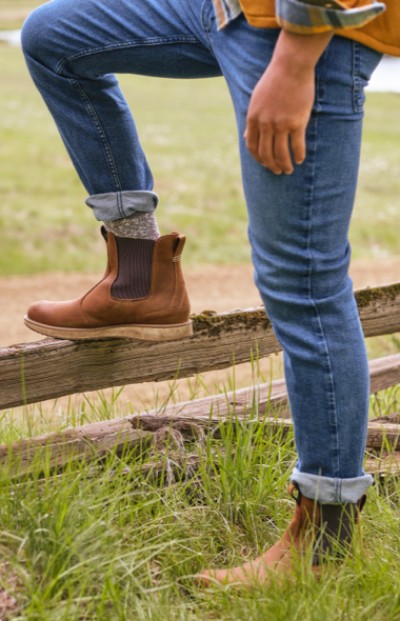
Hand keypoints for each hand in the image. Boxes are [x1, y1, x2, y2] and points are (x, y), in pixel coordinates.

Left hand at [244, 31, 331, 174]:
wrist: (291, 66)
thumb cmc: (275, 80)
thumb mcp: (256, 99)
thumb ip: (252, 120)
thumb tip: (245, 137)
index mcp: (253, 118)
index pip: (252, 146)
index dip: (258, 158)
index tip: (264, 164)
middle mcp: (265, 124)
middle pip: (266, 153)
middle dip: (271, 166)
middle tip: (277, 171)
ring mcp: (281, 124)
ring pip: (281, 153)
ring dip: (285, 165)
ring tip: (288, 170)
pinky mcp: (297, 122)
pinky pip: (297, 145)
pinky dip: (298, 155)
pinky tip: (300, 159)